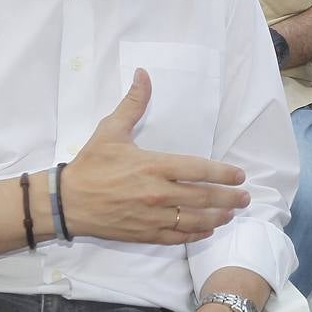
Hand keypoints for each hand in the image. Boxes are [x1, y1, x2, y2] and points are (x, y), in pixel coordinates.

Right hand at [61, 69, 250, 244]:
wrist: (66, 202)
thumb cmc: (91, 165)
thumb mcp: (111, 130)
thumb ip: (133, 104)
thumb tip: (143, 74)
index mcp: (153, 166)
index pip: (197, 170)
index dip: (222, 173)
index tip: (239, 175)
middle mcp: (158, 193)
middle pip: (203, 197)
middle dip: (228, 197)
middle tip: (245, 196)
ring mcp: (152, 216)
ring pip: (194, 220)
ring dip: (217, 217)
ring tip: (233, 213)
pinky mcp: (144, 233)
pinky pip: (177, 236)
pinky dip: (195, 234)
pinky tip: (208, 230)